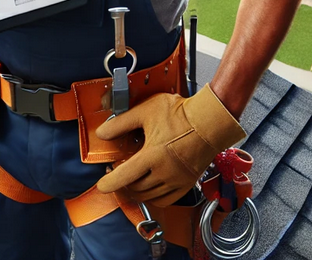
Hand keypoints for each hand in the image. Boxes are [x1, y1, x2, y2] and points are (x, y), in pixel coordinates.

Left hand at [94, 84, 244, 207]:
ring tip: (131, 178)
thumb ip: (121, 123)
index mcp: (153, 155)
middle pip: (135, 188)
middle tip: (116, 171)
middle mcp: (165, 172)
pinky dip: (153, 197)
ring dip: (136, 190)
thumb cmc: (181, 114)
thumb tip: (102, 132)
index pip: (125, 176)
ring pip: (149, 196)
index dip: (110, 183)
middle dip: (122, 183)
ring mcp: (177, 180)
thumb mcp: (146, 111)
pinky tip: (148, 186)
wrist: (209, 121)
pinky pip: (165, 200)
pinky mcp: (186, 184)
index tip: (102, 185)